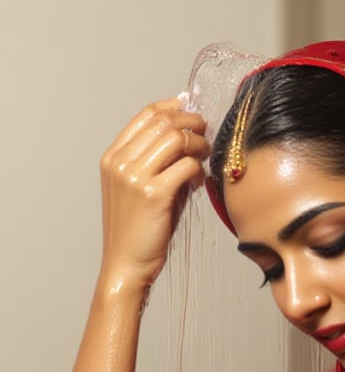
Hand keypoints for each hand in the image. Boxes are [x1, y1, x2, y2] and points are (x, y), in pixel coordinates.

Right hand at [99, 97, 207, 290]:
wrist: (126, 265)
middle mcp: (120, 162)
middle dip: (191, 124)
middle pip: (163, 122)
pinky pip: (186, 166)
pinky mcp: (153, 194)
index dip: (172, 106)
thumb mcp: (141, 190)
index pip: (145, 116)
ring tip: (204, 158)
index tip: (191, 107)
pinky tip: (200, 182)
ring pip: (176, 139)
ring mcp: (134, 177)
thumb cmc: (138, 231)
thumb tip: (191, 141)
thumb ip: (159, 164)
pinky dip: (199, 169)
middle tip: (206, 135)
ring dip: (198, 144)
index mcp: (112, 157)